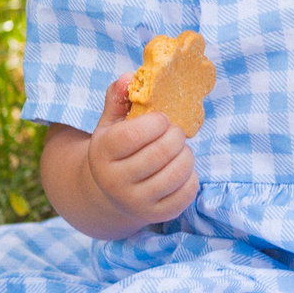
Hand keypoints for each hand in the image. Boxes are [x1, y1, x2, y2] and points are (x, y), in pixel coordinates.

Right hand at [86, 73, 199, 228]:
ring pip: (176, 173)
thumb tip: (129, 77)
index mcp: (102, 155)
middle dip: (175, 136)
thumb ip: (118, 98)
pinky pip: (187, 192)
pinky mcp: (157, 215)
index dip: (156, 123)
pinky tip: (180, 168)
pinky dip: (191, 176)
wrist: (111, 194)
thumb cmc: (116, 150)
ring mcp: (136, 202)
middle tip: (174, 133)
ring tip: (178, 150)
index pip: (133, 136)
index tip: (161, 119)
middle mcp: (116, 183)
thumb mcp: (110, 124)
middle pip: (160, 153)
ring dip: (186, 154)